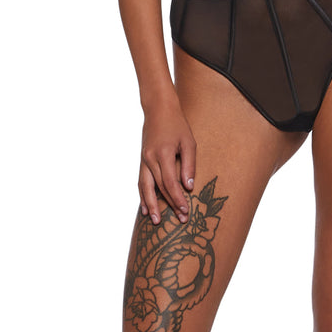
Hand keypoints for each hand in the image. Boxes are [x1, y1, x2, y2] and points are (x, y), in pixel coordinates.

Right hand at [138, 97, 196, 224]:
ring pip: (145, 187)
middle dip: (169, 205)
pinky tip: (145, 208)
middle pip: (159, 188)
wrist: (158, 110)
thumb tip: (189, 187)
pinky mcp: (142, 161)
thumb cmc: (177, 124)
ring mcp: (144, 160)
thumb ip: (189, 165)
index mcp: (163, 154)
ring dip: (151, 205)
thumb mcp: (189, 142)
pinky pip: (141, 181)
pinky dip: (143, 195)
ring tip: (156, 220)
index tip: (186, 211)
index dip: (178, 198)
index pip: (170, 183)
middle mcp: (150, 159)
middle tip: (179, 220)